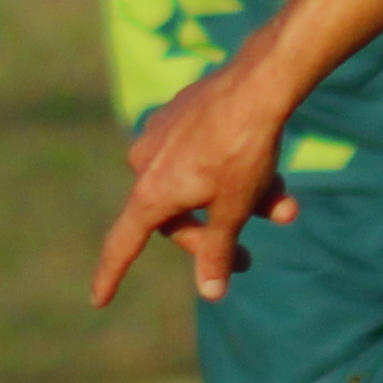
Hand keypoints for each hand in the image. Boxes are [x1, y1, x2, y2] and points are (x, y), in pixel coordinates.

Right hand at [91, 63, 303, 307]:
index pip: (123, 244)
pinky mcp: (180, 113)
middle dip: (216, 237)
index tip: (98, 301)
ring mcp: (161, 134)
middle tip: (249, 259)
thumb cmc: (244, 149)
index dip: (111, 274)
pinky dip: (233, 170)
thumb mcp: (233, 209)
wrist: (261, 81)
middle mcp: (144, 162)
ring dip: (240, 202)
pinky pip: (202, 156)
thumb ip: (218, 253)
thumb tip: (210, 294)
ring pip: (198, 185)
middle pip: (176, 218)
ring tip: (284, 206)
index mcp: (151, 192)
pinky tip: (268, 165)